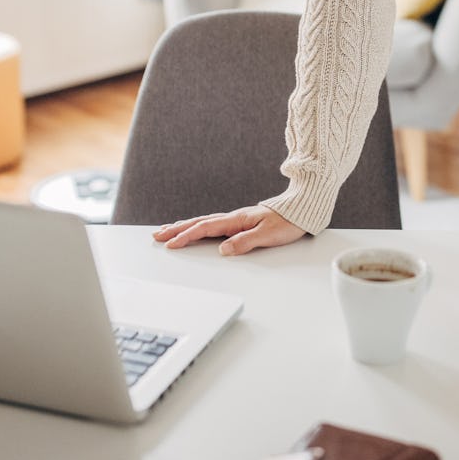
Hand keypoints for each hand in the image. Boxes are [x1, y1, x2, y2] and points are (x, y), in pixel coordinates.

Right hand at [152, 205, 305, 255]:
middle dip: (177, 229)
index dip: (187, 236)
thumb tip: (224, 250)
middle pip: (198, 223)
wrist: (301, 210)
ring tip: (167, 230)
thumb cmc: (287, 222)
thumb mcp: (268, 235)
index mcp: (236, 220)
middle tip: (157, 235)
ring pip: (203, 222)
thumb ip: (245, 242)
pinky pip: (212, 224)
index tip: (171, 244)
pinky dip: (198, 226)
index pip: (205, 228)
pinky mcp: (240, 223)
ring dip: (184, 226)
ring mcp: (235, 220)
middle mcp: (233, 218)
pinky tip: (194, 229)